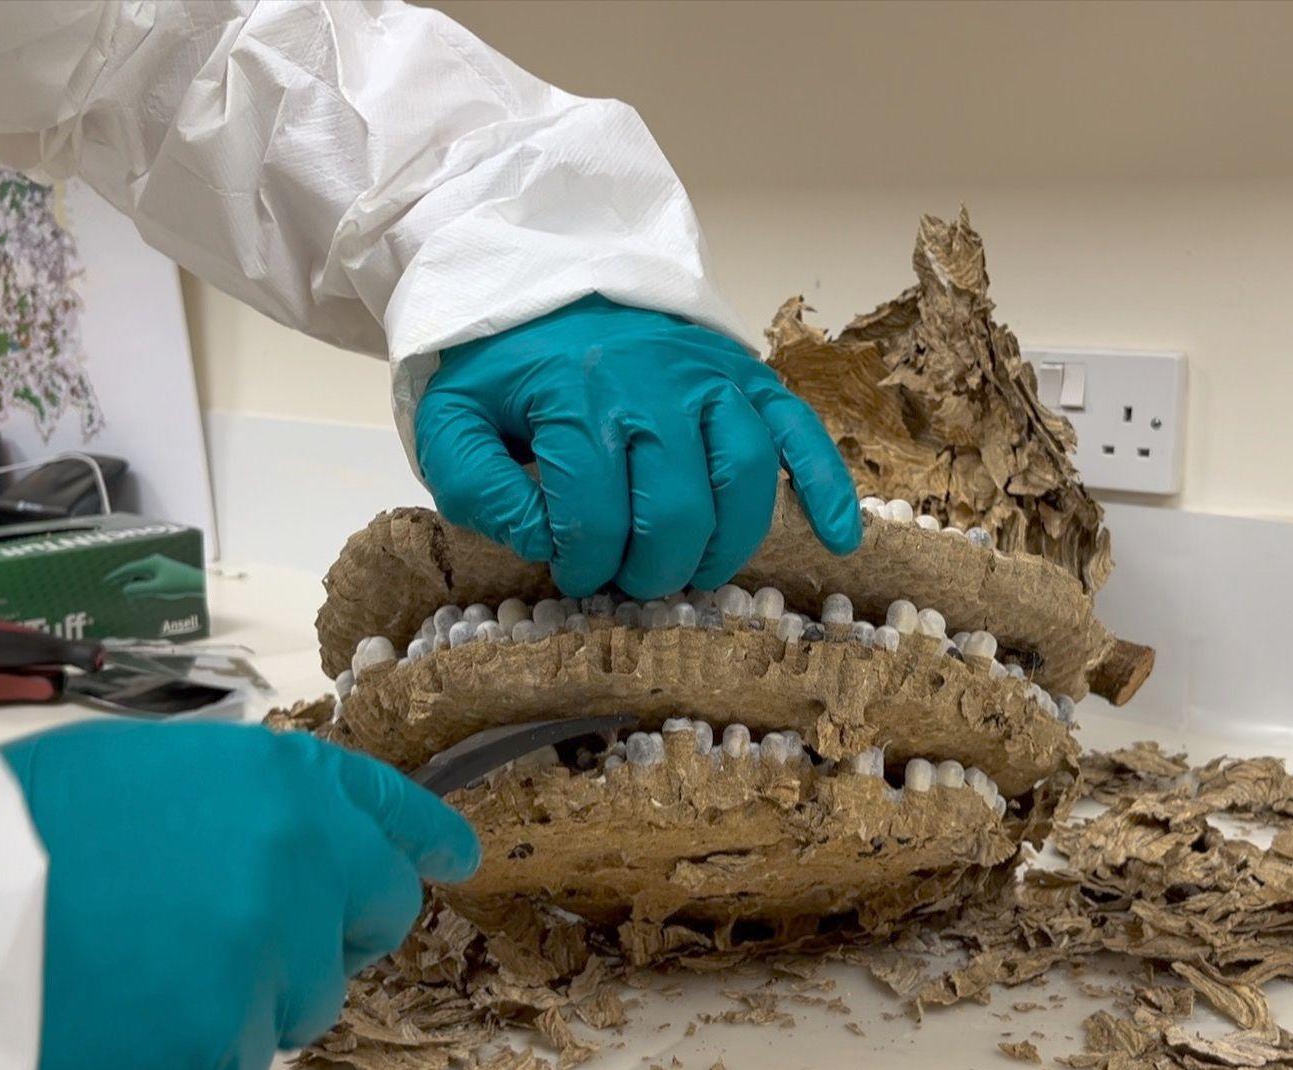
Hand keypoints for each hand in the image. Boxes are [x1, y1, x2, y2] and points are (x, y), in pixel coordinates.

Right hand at [0, 721, 477, 1069]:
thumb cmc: (21, 825)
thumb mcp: (150, 768)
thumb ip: (246, 804)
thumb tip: (298, 840)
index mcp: (280, 779)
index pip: (390, 812)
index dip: (423, 837)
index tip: (453, 857)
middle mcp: (300, 860)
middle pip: (374, 914)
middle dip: (336, 929)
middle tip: (262, 936)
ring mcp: (269, 955)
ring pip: (307, 1000)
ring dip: (255, 996)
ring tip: (156, 968)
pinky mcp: (222, 1042)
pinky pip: (239, 1058)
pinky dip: (197, 1048)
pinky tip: (135, 1014)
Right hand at [102, 553, 204, 600]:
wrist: (199, 582)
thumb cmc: (180, 584)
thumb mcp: (158, 588)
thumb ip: (140, 589)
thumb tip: (125, 590)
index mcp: (151, 563)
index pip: (128, 568)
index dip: (116, 575)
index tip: (106, 580)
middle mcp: (154, 562)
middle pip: (133, 570)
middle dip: (122, 577)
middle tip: (110, 584)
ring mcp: (160, 566)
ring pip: (141, 574)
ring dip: (132, 582)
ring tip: (124, 591)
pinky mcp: (165, 572)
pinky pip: (148, 577)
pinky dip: (141, 583)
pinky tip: (139, 591)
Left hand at [415, 295, 860, 598]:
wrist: (545, 267)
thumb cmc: (501, 357)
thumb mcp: (454, 419)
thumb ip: (479, 489)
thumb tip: (543, 542)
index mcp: (576, 397)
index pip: (597, 519)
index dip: (584, 565)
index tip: (573, 570)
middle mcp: (655, 386)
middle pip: (675, 511)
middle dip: (651, 569)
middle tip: (629, 578)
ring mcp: (711, 377)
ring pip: (742, 481)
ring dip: (721, 547)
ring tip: (692, 570)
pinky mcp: (747, 373)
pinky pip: (798, 432)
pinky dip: (825, 486)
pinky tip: (837, 537)